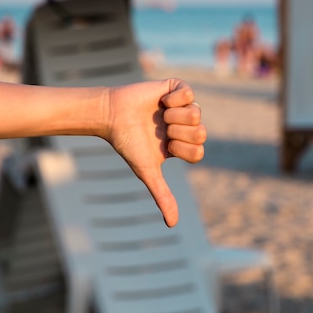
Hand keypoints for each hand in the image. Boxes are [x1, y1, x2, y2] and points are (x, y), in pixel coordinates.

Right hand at [105, 79, 205, 226]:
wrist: (111, 116)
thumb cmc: (128, 144)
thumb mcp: (147, 171)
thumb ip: (162, 195)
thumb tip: (172, 225)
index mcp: (183, 145)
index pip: (199, 151)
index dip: (182, 149)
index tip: (165, 146)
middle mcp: (186, 126)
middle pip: (202, 132)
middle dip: (179, 133)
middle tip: (163, 129)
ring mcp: (182, 106)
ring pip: (197, 113)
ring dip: (175, 116)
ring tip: (160, 115)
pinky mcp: (175, 88)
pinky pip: (189, 92)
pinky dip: (175, 99)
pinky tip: (161, 101)